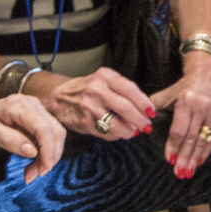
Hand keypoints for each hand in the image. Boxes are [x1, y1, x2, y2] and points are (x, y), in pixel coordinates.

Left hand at [0, 95, 66, 182]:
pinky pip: (50, 135)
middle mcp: (32, 104)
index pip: (43, 127)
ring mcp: (37, 109)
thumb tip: (32, 151)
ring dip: (49, 156)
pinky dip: (46, 152)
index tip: (44, 168)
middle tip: (35, 175)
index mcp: (18, 105)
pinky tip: (34, 162)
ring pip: (56, 134)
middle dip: (50, 155)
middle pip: (54, 130)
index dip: (48, 149)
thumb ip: (9, 140)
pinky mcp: (39, 118)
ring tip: (32, 172)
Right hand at [31, 67, 155, 139]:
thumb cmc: (86, 89)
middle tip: (146, 126)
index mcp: (105, 77)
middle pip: (125, 108)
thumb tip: (144, 108)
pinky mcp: (84, 122)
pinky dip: (116, 135)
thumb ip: (122, 91)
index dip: (143, 102)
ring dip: (129, 131)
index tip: (152, 112)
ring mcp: (89, 107)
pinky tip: (118, 133)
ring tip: (133, 132)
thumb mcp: (103, 80)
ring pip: (116, 124)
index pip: (130, 89)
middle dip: (140, 119)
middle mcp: (96, 89)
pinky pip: (105, 133)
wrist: (58, 97)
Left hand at [150, 53, 210, 178]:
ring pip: (203, 140)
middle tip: (179, 173)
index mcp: (187, 100)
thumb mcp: (167, 93)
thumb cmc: (184, 88)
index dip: (174, 146)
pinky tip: (199, 162)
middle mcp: (203, 106)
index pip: (179, 130)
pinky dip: (206, 151)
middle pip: (191, 138)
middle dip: (184, 157)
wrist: (208, 75)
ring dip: (195, 158)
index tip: (169, 159)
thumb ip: (153, 106)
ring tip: (188, 172)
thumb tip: (141, 123)